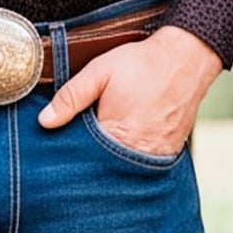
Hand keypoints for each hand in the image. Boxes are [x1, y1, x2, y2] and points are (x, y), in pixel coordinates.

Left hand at [37, 25, 222, 156]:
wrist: (187, 60)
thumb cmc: (142, 64)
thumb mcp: (100, 72)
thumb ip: (71, 97)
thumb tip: (45, 122)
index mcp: (114, 137)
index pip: (84, 161)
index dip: (73, 157)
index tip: (63, 153)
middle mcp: (135, 155)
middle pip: (103, 171)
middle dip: (91, 164)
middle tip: (85, 151)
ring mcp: (153, 160)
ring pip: (123, 172)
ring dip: (112, 165)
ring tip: (107, 148)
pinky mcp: (167, 157)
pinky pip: (142, 168)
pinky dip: (131, 163)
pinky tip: (125, 148)